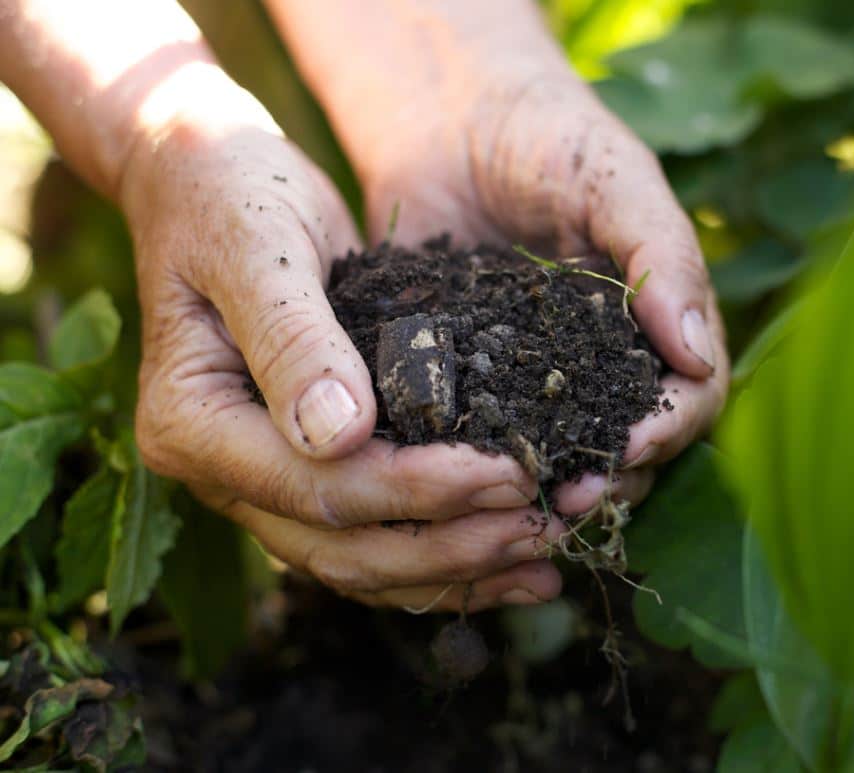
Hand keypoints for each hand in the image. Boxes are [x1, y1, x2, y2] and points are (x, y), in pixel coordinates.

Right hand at [120, 74, 573, 610]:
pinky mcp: (307, 469)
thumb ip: (293, 338)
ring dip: (457, 569)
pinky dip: (443, 553)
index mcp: (192, 423)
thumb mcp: (260, 247)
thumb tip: (341, 435)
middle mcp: (220, 472)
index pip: (315, 486)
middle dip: (451, 545)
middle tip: (545, 529)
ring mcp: (261, 480)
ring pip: (361, 561)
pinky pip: (374, 534)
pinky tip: (513, 557)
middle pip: (342, 546)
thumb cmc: (231, 195)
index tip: (511, 474)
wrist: (210, 180)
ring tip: (546, 560)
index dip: (417, 490)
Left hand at [314, 18, 730, 511]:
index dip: (670, 430)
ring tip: (520, 507)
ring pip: (564, 455)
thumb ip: (663, 258)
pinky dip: (482, 463)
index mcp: (658, 323)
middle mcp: (606, 362)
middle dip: (609, 478)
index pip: (691, 397)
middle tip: (567, 499)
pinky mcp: (474, 381)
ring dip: (550, 488)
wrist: (449, 119)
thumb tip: (697, 355)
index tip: (629, 446)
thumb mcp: (616, 181)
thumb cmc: (550, 135)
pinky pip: (487, 434)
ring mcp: (540, 378)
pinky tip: (460, 480)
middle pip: (633, 445)